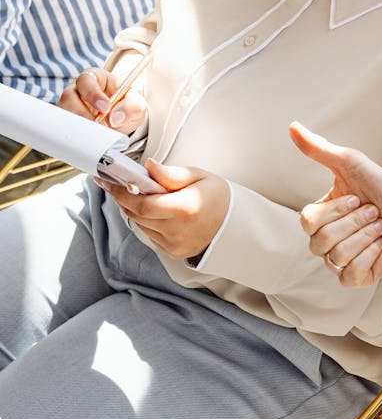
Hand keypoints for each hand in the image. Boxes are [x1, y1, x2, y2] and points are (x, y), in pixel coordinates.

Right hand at [58, 67, 146, 134]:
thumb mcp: (136, 103)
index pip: (86, 81)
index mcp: (93, 78)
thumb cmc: (125, 105)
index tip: (106, 108)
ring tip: (97, 136)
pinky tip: (88, 141)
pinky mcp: (65, 124)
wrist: (119, 120)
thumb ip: (131, 107)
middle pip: (68, 98)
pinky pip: (63, 130)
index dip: (94, 94)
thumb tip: (116, 118)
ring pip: (64, 116)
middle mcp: (76, 91)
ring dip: (79, 127)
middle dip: (84, 114)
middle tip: (100, 126)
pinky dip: (75, 137)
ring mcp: (68, 108)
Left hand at [101, 160, 229, 259]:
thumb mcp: (199, 176)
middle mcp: (177, 231)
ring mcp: (174, 245)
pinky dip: (146, 220)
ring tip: (134, 192)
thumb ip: (171, 174)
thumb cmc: (218, 197)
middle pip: (136, 215)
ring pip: (140, 225)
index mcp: (185, 209)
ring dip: (134, 209)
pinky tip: (151, 209)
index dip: (122, 193)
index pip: (142, 204)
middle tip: (113, 183)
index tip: (109, 181)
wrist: (235, 225)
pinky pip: (150, 234)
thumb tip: (149, 166)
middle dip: (123, 198)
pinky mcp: (172, 252)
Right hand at [289, 121, 381, 286]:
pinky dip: (369, 256)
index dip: (335, 210)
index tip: (356, 197)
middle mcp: (324, 241)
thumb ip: (318, 148)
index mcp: (318, 217)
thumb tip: (292, 127)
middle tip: (372, 211)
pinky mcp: (356, 277)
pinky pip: (351, 275)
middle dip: (355, 222)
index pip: (307, 222)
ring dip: (366, 236)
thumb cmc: (379, 183)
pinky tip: (379, 246)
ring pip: (338, 257)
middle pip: (322, 241)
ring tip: (378, 225)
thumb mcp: (347, 162)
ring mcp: (338, 261)